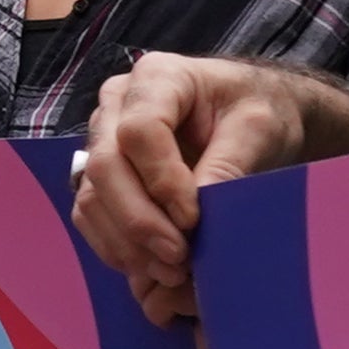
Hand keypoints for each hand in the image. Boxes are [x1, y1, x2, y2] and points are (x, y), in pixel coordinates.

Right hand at [70, 55, 348, 328]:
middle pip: (105, 166)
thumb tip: (193, 221)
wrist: (252, 118)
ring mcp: (102, 140)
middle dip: (140, 220)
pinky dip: (117, 248)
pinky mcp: (101, 176)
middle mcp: (116, 105)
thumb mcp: (257, 128)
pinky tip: (152, 267)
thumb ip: (226, 166)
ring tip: (172, 271)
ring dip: (126, 242)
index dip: (162, 180)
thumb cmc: (258, 111)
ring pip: (90, 196)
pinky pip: (90, 216)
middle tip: (179, 258)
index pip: (138, 131)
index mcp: (157, 77)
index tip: (194, 219)